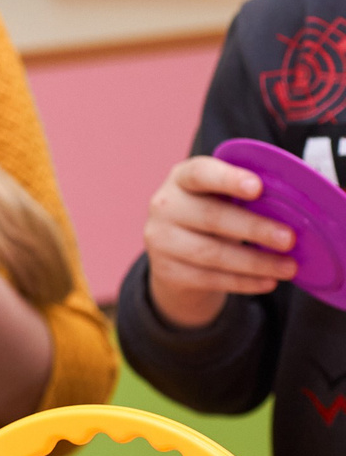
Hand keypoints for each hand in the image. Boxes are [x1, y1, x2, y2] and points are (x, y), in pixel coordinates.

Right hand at [142, 155, 295, 327]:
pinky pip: (209, 278)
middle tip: (289, 239)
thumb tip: (295, 210)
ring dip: (255, 262)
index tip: (258, 188)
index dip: (228, 179)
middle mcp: (165, 206)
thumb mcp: (221, 196)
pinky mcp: (166, 270)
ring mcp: (161, 240)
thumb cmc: (211, 214)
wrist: (174, 251)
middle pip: (211, 217)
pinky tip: (267, 282)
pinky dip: (243, 282)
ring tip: (288, 268)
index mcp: (182, 178)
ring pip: (211, 253)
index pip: (200, 173)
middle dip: (254, 228)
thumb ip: (247, 196)